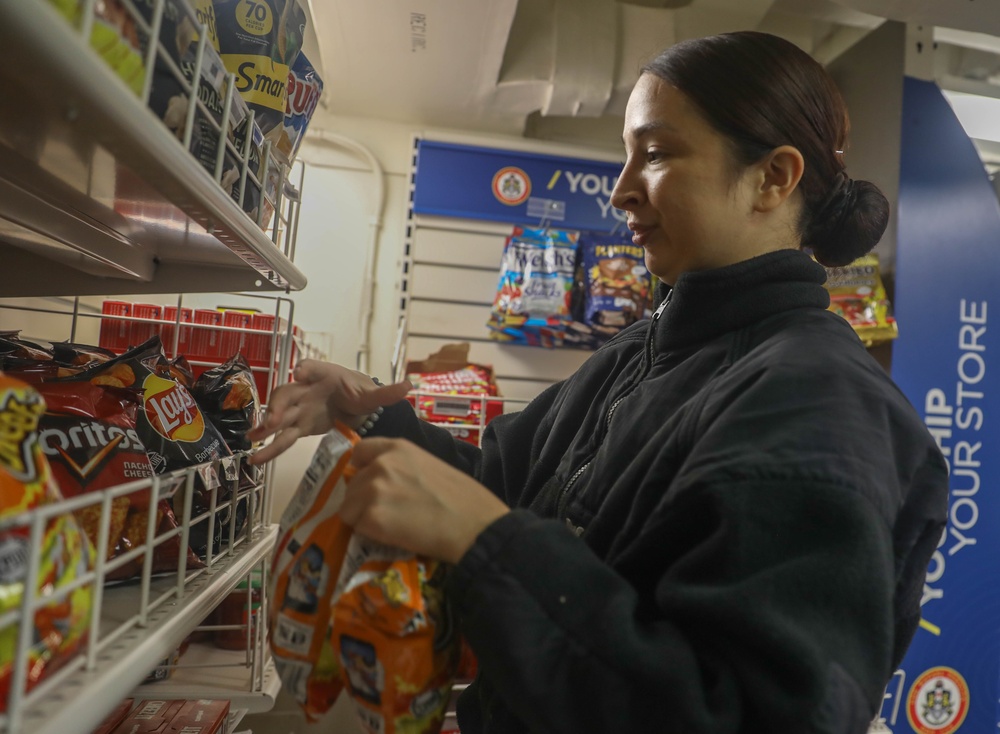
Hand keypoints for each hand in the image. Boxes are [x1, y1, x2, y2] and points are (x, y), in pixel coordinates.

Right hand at [246, 360, 410, 463]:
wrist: (353, 406)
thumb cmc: (360, 394)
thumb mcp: (374, 395)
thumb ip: (388, 392)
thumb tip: (410, 385)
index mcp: (324, 376)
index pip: (311, 367)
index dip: (305, 370)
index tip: (300, 373)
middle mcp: (307, 390)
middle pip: (288, 392)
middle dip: (280, 404)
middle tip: (274, 420)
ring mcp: (300, 409)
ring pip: (280, 415)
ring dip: (267, 425)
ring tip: (253, 438)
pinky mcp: (299, 426)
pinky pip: (283, 436)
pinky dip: (270, 446)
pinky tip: (256, 457)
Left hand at [341, 438, 508, 563]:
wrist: (476, 526)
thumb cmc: (464, 499)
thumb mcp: (430, 467)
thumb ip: (402, 469)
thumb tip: (384, 484)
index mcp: (398, 448)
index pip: (359, 453)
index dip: (362, 470)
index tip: (372, 485)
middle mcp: (380, 464)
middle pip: (352, 485)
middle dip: (363, 500)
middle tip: (388, 515)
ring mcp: (374, 490)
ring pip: (349, 508)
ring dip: (363, 520)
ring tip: (391, 528)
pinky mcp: (372, 518)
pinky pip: (356, 528)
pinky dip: (369, 535)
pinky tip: (391, 537)